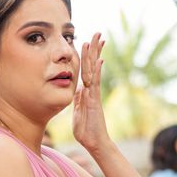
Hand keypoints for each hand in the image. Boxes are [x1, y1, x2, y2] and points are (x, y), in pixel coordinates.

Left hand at [72, 32, 107, 152]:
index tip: (87, 43)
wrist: (95, 143)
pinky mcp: (96, 100)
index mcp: (85, 92)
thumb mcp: (77, 113)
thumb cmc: (86, 131)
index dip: (86, 57)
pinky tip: (100, 59)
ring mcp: (94, 94)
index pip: (85, 70)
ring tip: (98, 38)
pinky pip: (96, 82)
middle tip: (98, 33)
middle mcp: (91, 90)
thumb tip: (78, 90)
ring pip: (94, 70)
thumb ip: (78, 101)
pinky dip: (97, 71)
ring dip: (95, 54)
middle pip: (93, 65)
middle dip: (94, 49)